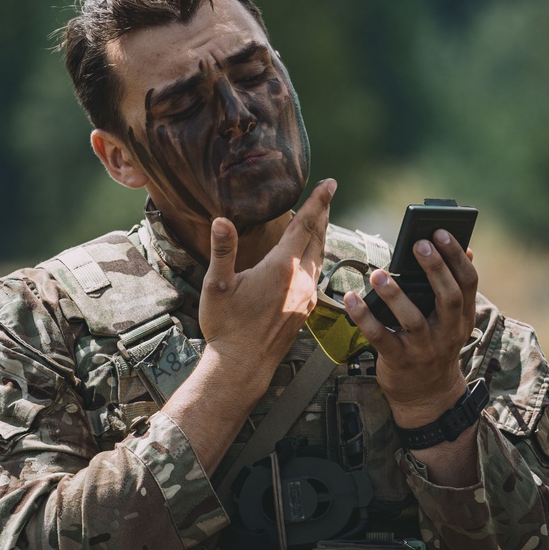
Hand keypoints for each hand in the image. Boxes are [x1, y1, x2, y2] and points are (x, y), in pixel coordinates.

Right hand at [199, 179, 335, 382]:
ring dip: (321, 237)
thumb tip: (221, 220)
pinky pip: (316, 276)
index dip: (318, 202)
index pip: (305, 226)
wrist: (242, 366)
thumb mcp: (217, 285)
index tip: (330, 184)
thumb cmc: (226, 326)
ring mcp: (306, 297)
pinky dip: (316, 259)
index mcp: (281, 268)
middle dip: (323, 214)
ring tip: (320, 222)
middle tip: (328, 194)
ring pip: (319, 258)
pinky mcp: (305, 311)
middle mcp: (300, 280)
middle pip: (318, 238)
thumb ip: (223, 250)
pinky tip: (309, 260)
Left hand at [343, 229, 477, 424]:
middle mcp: (447, 332)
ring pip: (413, 320)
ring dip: (395, 295)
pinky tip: (351, 299)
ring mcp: (424, 349)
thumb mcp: (451, 320)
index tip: (442, 231)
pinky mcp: (399, 361)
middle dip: (435, 269)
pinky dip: (364, 318)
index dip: (456, 257)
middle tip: (418, 243)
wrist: (427, 396)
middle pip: (448, 298)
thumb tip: (467, 250)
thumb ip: (455, 288)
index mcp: (462, 317)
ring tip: (379, 273)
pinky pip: (380, 338)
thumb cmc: (435, 345)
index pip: (468, 282)